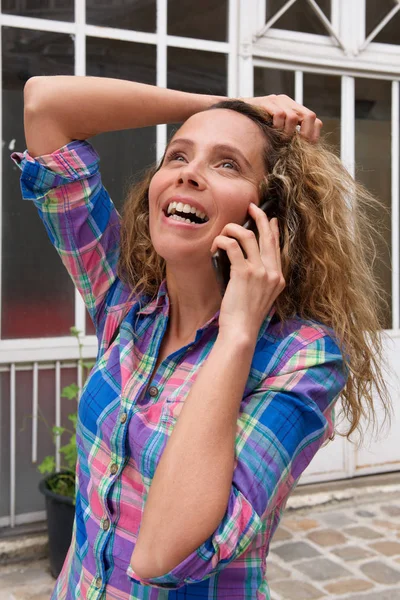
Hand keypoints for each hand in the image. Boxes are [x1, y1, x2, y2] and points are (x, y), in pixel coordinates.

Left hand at [210, 203, 284, 343]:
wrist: (241, 331)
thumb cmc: (244, 316)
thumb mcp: (260, 296)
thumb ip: (259, 278)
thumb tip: (244, 258)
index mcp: (278, 278)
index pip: (276, 247)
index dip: (272, 230)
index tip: (269, 219)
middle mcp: (273, 272)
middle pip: (268, 236)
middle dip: (259, 217)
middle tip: (251, 207)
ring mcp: (260, 272)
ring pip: (248, 236)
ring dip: (233, 229)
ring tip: (224, 232)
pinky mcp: (244, 273)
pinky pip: (232, 246)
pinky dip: (222, 241)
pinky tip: (215, 245)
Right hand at [241, 94, 322, 142]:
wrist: (233, 118)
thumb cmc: (255, 130)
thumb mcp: (275, 134)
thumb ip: (288, 138)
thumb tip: (302, 153)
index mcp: (294, 110)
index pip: (314, 120)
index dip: (313, 135)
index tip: (306, 148)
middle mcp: (289, 102)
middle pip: (310, 116)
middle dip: (304, 134)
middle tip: (293, 145)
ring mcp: (278, 100)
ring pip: (294, 117)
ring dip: (287, 133)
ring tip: (278, 139)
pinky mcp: (267, 101)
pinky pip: (279, 114)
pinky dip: (277, 126)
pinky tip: (270, 130)